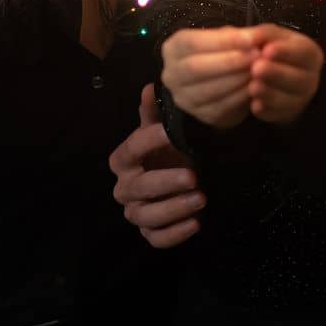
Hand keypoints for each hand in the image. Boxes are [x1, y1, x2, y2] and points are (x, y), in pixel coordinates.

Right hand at [109, 84, 203, 248]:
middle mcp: (125, 188)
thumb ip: (155, 112)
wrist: (178, 178)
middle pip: (138, 188)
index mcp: (123, 160)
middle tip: (194, 176)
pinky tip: (196, 224)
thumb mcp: (162, 130)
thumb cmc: (166, 151)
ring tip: (201, 199)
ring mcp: (136, 212)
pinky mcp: (149, 232)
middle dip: (165, 182)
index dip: (149, 140)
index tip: (172, 134)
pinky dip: (175, 234)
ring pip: (146, 216)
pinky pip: (156, 239)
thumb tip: (151, 87)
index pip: (131, 149)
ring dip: (173, 209)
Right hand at [160, 26, 258, 127]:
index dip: (223, 41)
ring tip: (260, 71)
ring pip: (208, 91)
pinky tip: (255, 88)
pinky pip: (219, 109)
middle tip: (258, 56)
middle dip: (230, 62)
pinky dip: (239, 98)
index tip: (251, 40)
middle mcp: (171, 74)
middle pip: (196, 68)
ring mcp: (182, 98)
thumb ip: (241, 35)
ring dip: (237, 80)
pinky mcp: (199, 115)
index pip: (193, 43)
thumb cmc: (223, 50)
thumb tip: (258, 36)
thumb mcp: (228, 36)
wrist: (222, 76)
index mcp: (173, 48)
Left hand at [246, 25, 322, 123]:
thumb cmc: (274, 50)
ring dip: (270, 94)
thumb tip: (249, 38)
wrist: (273, 74)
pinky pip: (279, 115)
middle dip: (276, 73)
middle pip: (298, 78)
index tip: (266, 50)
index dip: (285, 52)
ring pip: (289, 100)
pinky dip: (266, 110)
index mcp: (310, 53)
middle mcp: (311, 77)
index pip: (303, 52)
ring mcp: (302, 98)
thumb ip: (262, 34)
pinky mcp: (288, 114)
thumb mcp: (272, 37)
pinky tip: (254, 104)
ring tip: (252, 87)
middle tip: (256, 68)